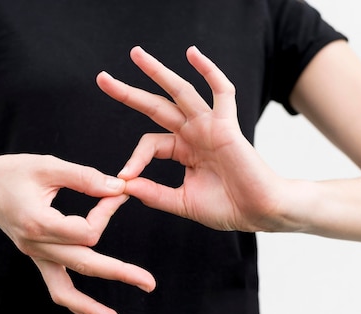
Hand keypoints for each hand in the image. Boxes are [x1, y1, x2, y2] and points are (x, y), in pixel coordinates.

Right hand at [0, 154, 155, 313]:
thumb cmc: (11, 172)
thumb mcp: (48, 166)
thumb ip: (85, 177)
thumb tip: (119, 188)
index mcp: (38, 222)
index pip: (87, 231)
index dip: (107, 212)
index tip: (118, 193)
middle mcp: (36, 245)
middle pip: (84, 264)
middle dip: (119, 273)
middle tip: (150, 283)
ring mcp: (35, 256)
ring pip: (64, 290)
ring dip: (90, 307)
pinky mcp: (38, 258)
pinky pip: (55, 287)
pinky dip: (74, 305)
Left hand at [96, 46, 287, 231]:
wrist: (258, 213)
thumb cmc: (226, 208)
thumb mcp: (181, 202)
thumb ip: (153, 193)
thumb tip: (123, 185)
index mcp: (183, 151)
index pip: (150, 143)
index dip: (134, 158)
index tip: (124, 178)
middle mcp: (193, 133)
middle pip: (156, 105)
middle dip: (129, 92)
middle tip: (102, 79)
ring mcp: (210, 126)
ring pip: (180, 92)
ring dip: (158, 71)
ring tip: (135, 54)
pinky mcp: (227, 125)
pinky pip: (221, 92)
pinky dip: (209, 71)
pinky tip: (192, 53)